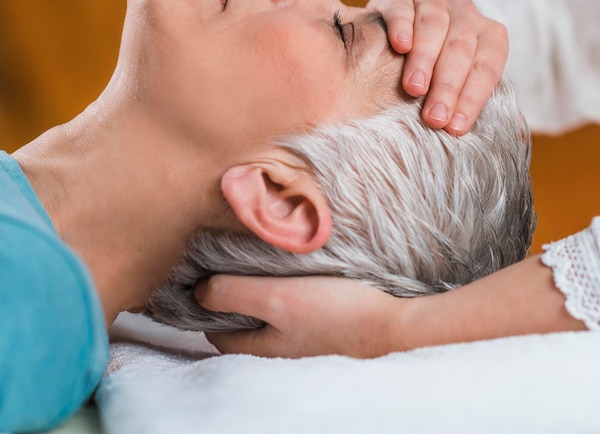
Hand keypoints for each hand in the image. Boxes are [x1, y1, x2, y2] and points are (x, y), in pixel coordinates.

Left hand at [194, 275, 407, 357]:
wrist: (392, 324)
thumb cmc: (335, 312)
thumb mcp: (277, 299)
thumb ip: (235, 294)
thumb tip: (198, 292)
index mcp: (263, 347)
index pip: (218, 332)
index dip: (205, 306)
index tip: (202, 276)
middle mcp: (281, 347)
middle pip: (243, 324)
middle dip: (231, 298)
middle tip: (226, 263)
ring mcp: (304, 338)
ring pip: (268, 316)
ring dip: (259, 293)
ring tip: (257, 262)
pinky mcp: (324, 324)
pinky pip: (292, 310)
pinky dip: (284, 292)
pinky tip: (292, 273)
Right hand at [366, 0, 507, 134]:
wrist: (404, 27)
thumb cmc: (437, 67)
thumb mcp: (460, 80)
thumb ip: (470, 101)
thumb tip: (492, 136)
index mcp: (488, 36)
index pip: (486, 67)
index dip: (473, 98)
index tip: (456, 128)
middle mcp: (465, 14)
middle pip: (461, 48)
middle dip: (448, 85)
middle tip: (434, 117)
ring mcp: (432, 2)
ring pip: (434, 26)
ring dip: (425, 59)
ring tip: (414, 89)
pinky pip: (403, 9)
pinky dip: (402, 27)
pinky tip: (399, 46)